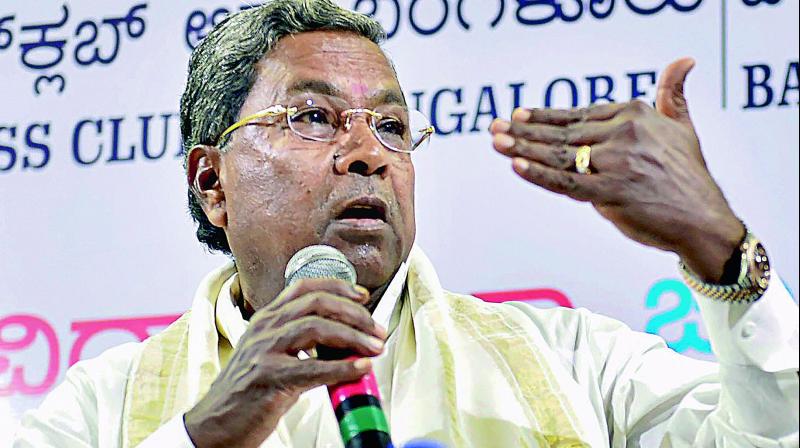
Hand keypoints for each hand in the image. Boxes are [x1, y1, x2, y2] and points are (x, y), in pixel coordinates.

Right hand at [184, 279, 386, 447]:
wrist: (214, 424)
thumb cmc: (247, 392)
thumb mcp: (271, 355)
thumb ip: (303, 344)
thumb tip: (348, 343)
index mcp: (266, 319)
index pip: (304, 288)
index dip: (337, 287)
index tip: (362, 296)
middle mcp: (264, 329)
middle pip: (317, 303)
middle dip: (354, 313)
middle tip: (376, 329)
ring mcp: (264, 352)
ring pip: (317, 328)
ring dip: (353, 336)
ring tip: (374, 347)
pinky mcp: (268, 379)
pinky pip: (313, 369)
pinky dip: (343, 368)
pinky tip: (361, 369)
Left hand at [490, 58, 743, 281]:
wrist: (704, 221)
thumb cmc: (689, 175)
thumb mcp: (683, 127)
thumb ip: (674, 96)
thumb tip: (684, 61)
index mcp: (634, 114)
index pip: (577, 115)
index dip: (544, 117)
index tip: (517, 115)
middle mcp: (623, 133)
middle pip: (563, 133)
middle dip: (524, 131)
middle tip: (494, 127)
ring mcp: (617, 163)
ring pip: (559, 155)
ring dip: (522, 148)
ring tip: (496, 142)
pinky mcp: (612, 193)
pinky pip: (567, 183)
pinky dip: (540, 175)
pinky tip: (517, 166)